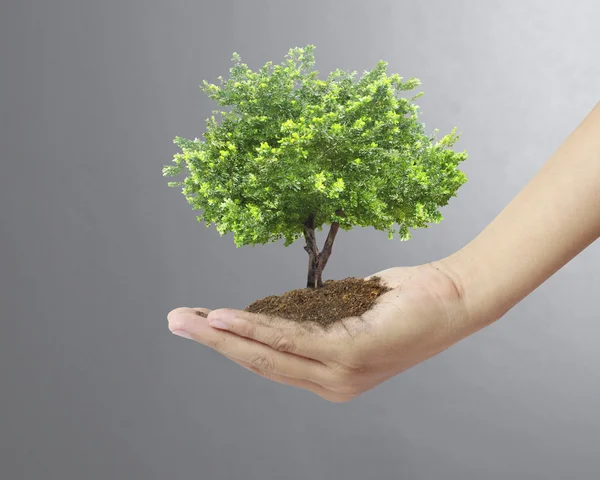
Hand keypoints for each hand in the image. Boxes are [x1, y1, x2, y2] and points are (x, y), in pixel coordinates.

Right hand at [167, 261, 476, 402]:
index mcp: (329, 376)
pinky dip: (254, 327)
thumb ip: (312, 320)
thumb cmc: (402, 304)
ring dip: (222, 335)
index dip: (229, 344)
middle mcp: (330, 384)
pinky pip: (290, 340)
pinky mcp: (349, 356)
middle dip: (212, 342)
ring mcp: (339, 375)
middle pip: (258, 363)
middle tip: (175, 322)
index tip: (199, 324)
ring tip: (187, 319)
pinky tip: (224, 317)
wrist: (452, 299)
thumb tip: (274, 310)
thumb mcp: (347, 312)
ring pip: (266, 354)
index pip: (269, 362)